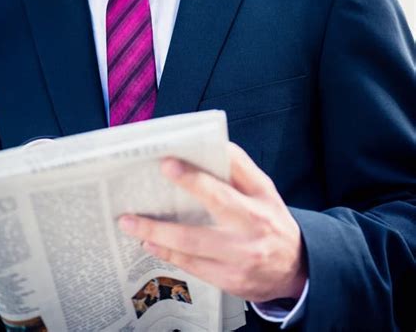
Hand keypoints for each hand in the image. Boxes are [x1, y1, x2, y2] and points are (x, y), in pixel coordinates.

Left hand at [118, 142, 306, 302]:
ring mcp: (239, 261)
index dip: (194, 177)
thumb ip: (239, 167)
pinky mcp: (230, 282)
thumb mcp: (264, 189)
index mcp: (257, 204)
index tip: (167, 163)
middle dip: (165, 217)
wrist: (296, 268)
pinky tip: (149, 244)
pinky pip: (193, 267)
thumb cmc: (271, 219)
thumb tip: (211, 144)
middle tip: (132, 209)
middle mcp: (249, 233)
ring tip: (129, 224)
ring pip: (191, 248)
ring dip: (157, 236)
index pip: (224, 186)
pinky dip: (168, 254)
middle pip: (204, 222)